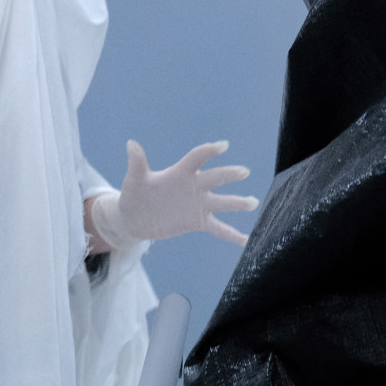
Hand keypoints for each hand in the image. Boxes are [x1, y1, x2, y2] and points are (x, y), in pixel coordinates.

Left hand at [89, 140, 257, 248]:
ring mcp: (199, 204)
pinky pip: (219, 228)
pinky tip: (247, 241)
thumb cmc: (134, 194)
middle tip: (243, 171)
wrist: (135, 218)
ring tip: (254, 202)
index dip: (209, 151)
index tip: (223, 146)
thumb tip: (131, 144)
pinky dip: (232, 235)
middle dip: (229, 174)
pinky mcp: (199, 221)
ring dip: (238, 202)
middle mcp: (194, 186)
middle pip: (215, 178)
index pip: (197, 158)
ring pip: (222, 202)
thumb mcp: (134, 180)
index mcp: (180, 172)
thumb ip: (137, 163)